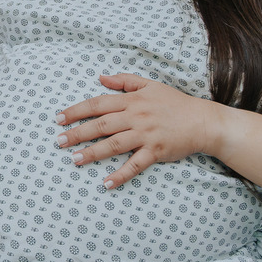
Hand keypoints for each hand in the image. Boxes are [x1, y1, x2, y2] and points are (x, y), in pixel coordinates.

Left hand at [55, 73, 221, 188]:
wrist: (203, 121)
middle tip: (58, 141)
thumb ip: (124, 80)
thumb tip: (100, 78)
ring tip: (74, 159)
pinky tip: (106, 183)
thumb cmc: (174, 102)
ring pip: (113, 145)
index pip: (97, 104)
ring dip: (92, 153)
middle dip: (77, 133)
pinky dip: (120, 175)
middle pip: (101, 125)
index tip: (59, 118)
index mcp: (131, 100)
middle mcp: (136, 117)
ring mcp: (145, 135)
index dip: (76, 111)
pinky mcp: (156, 152)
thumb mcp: (149, 85)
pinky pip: (135, 165)